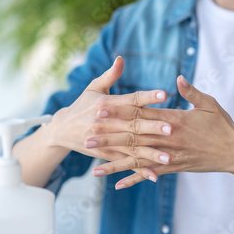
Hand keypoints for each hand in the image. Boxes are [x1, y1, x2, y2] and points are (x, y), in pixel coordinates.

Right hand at [49, 57, 171, 181]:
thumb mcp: (94, 87)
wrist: (62, 130)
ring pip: (132, 147)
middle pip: (133, 125)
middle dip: (152, 127)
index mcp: (106, 104)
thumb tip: (121, 58)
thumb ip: (110, 75)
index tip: (164, 93)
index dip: (147, 96)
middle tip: (171, 128)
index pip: (131, 99)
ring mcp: (106, 141)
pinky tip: (154, 175)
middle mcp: (106, 123)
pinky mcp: (106, 155)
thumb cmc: (82, 105)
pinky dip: (139, 170)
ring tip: (169, 157)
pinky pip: (125, 163)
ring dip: (150, 153)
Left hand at [90, 75, 233, 188]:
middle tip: (86, 138)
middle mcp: (167, 139)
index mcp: (173, 120)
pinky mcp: (173, 167)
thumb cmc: (223, 125)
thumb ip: (191, 92)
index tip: (100, 108)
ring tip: (94, 169)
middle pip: (132, 138)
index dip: (119, 111)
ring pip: (137, 161)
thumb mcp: (208, 103)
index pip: (140, 114)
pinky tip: (118, 185)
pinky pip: (150, 174)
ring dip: (115, 165)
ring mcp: (169, 155)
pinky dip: (135, 180)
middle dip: (108, 138)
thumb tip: (177, 79)